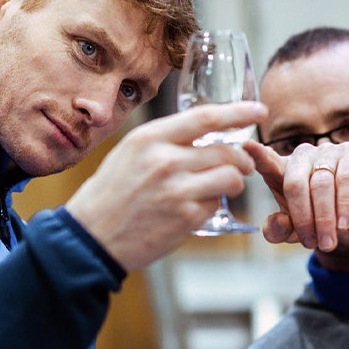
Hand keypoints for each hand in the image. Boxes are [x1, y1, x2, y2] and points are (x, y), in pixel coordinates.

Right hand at [67, 101, 267, 269]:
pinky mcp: (185, 218)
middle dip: (241, 159)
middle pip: (226, 151)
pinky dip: (214, 204)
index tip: (259, 110)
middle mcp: (165, 160)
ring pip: (231, 177)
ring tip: (220, 186)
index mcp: (150, 138)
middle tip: (240, 165)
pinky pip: (218, 203)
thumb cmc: (109, 194)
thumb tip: (204, 134)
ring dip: (233, 182)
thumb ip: (165, 141)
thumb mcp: (129, 153)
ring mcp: (177, 190)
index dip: (239, 112)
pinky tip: (197, 207)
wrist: (90, 237)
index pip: (206, 117)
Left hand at [245, 140, 348, 250]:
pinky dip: (344, 205)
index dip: (256, 155)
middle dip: (303, 218)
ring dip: (324, 219)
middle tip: (311, 244)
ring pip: (321, 185)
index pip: (265, 162)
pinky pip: (345, 180)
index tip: (245, 146)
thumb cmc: (319, 213)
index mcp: (281, 169)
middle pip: (295, 184)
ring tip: (328, 243)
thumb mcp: (296, 227)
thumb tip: (278, 223)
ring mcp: (325, 151)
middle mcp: (301, 156)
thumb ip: (280, 229)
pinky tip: (343, 225)